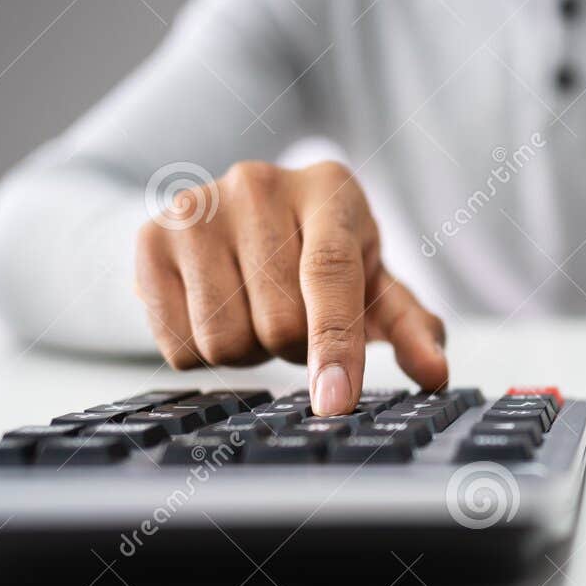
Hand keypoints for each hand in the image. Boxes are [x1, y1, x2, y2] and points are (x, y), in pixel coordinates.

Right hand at [135, 160, 447, 415]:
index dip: (335, 345)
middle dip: (293, 347)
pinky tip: (215, 311)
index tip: (334, 401)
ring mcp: (197, 207)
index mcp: (329, 190)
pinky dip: (201, 350)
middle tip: (294, 321)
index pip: (331, 274)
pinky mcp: (149, 238)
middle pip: (279, 322)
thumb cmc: (320, 258)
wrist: (234, 224)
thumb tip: (435, 372)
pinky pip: (177, 343)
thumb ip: (410, 327)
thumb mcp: (373, 284)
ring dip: (247, 351)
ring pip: (224, 339)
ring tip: (254, 313)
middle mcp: (259, 184)